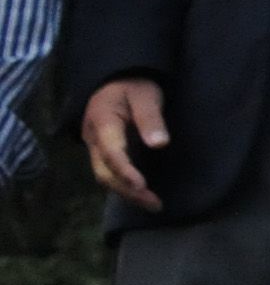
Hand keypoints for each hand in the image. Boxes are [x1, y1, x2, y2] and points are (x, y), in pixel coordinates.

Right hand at [80, 77, 167, 208]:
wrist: (115, 80)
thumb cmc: (134, 86)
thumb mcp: (146, 96)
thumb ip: (151, 118)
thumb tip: (160, 144)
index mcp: (102, 121)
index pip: (111, 152)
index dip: (125, 171)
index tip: (142, 186)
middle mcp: (93, 138)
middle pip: (104, 171)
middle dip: (127, 190)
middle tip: (155, 204)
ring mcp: (95, 147)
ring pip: (104, 176)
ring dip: (126, 192)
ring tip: (154, 204)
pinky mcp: (102, 152)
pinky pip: (109, 173)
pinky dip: (124, 186)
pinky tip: (142, 195)